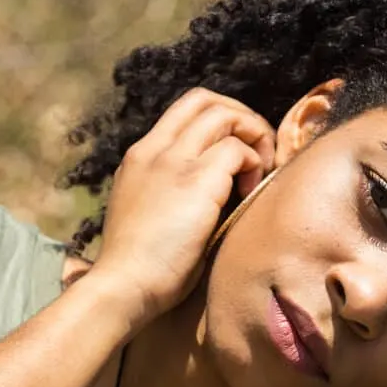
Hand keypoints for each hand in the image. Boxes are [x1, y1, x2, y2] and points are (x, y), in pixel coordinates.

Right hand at [91, 88, 274, 319]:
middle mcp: (155, 150)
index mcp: (142, 157)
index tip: (238, 149)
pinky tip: (250, 193)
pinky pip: (237, 150)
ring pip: (224, 115)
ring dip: (254, 136)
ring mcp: (173, 161)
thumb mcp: (152, 213)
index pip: (184, 111)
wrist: (125, 286)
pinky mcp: (196, 181)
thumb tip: (222, 185)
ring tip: (261, 170)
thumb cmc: (143, 267)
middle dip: (242, 116)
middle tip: (260, 151)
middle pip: (205, 99)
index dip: (220, 119)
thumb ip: (176, 190)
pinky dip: (254, 166)